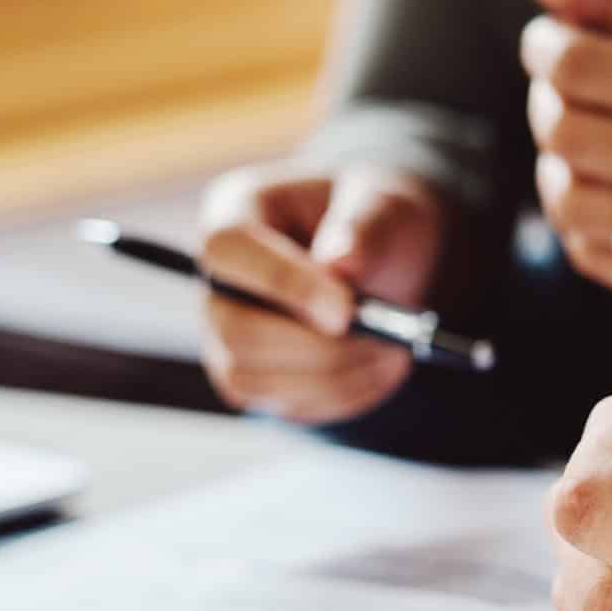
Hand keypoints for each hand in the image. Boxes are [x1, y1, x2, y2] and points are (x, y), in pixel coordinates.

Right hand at [196, 163, 447, 422]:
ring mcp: (228, 334)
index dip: (284, 285)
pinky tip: (376, 366)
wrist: (393, 261)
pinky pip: (286, 404)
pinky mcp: (257, 378)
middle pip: (238, 331)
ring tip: (391, 349)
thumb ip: (365, 228)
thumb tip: (341, 263)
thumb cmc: (379, 221)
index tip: (346, 310)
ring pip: (257, 379)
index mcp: (234, 212)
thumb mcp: (387, 206)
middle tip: (385, 339)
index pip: (228, 252)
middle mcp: (219, 279)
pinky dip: (342, 394)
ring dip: (336, 376)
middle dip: (319, 346)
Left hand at [516, 0, 611, 299]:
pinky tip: (610, 192)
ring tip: (582, 146)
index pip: (580, 67)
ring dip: (555, 168)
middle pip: (565, 135)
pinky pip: (590, 255)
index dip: (543, 48)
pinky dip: (581, 220)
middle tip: (565, 93)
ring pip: (568, 203)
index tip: (548, 44)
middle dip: (545, 104)